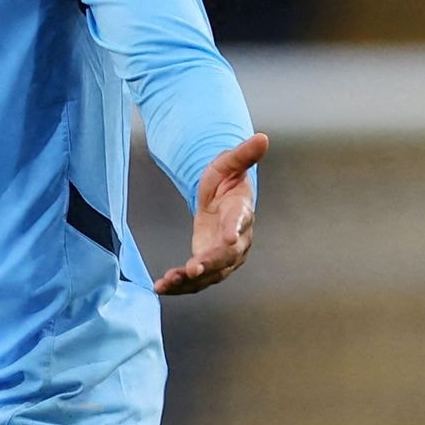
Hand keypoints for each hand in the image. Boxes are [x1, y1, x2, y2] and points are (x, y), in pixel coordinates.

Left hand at [154, 133, 266, 295]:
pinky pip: (197, 280)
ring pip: (211, 273)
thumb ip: (244, 154)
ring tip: (167, 283)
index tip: (229, 238)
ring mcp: (225, 256)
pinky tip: (161, 287)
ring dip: (189, 281)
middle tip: (192, 269)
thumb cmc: (226, 179)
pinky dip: (180, 286)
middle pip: (226, 256)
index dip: (235, 229)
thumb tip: (263, 137)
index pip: (241, 222)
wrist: (221, 198)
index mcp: (242, 213)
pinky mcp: (209, 264)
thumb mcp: (229, 163)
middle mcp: (238, 240)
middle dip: (209, 264)